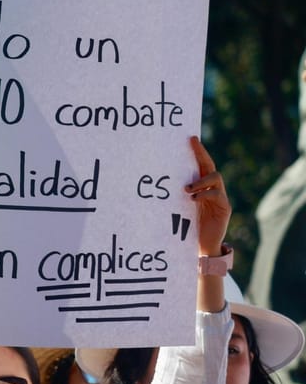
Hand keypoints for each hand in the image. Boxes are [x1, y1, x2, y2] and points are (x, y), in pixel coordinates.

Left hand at [185, 136, 229, 257]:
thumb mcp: (180, 209)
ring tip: (186, 189)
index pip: (201, 165)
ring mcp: (220, 198)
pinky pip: (217, 195)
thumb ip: (178, 196)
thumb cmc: (189, 228)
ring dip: (200, 180)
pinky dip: (204, 194)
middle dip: (201, 153)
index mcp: (202, 187)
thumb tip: (158, 183)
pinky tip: (193, 199)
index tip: (190, 138)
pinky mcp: (224, 208)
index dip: (198, 151)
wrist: (204, 246)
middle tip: (192, 143)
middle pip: (210, 166)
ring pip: (216, 177)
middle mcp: (213, 189)